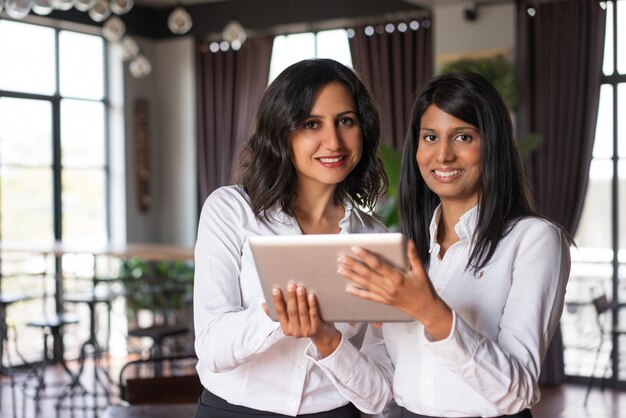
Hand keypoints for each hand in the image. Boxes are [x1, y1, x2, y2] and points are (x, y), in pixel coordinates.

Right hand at [273, 282, 340, 356]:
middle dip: (290, 297)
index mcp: (285, 328)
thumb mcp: (289, 321)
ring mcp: (305, 331)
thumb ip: (277, 313)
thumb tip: (264, 304)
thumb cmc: (304, 324)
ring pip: (302, 312)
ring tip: (300, 288)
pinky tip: (311, 296)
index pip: (279, 312)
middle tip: (290, 285)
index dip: (277, 301)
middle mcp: (294, 331)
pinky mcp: (316, 329)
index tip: (275, 290)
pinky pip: (313, 314)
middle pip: (291, 312)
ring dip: (301, 299)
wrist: (322, 336)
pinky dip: (312, 305)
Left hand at [337, 239, 452, 339]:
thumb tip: (408, 242)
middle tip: (341, 258)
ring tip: (340, 269)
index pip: (378, 265)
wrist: (426, 309)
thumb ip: (413, 256)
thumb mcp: (421, 271)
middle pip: (367, 274)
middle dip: (353, 265)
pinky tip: (348, 289)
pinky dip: (358, 293)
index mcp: (397, 277)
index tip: (356, 248)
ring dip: (352, 277)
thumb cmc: (424, 289)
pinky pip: (369, 297)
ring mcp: (385, 295)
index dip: (365, 256)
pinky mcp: (384, 301)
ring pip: (365, 285)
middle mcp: (389, 287)